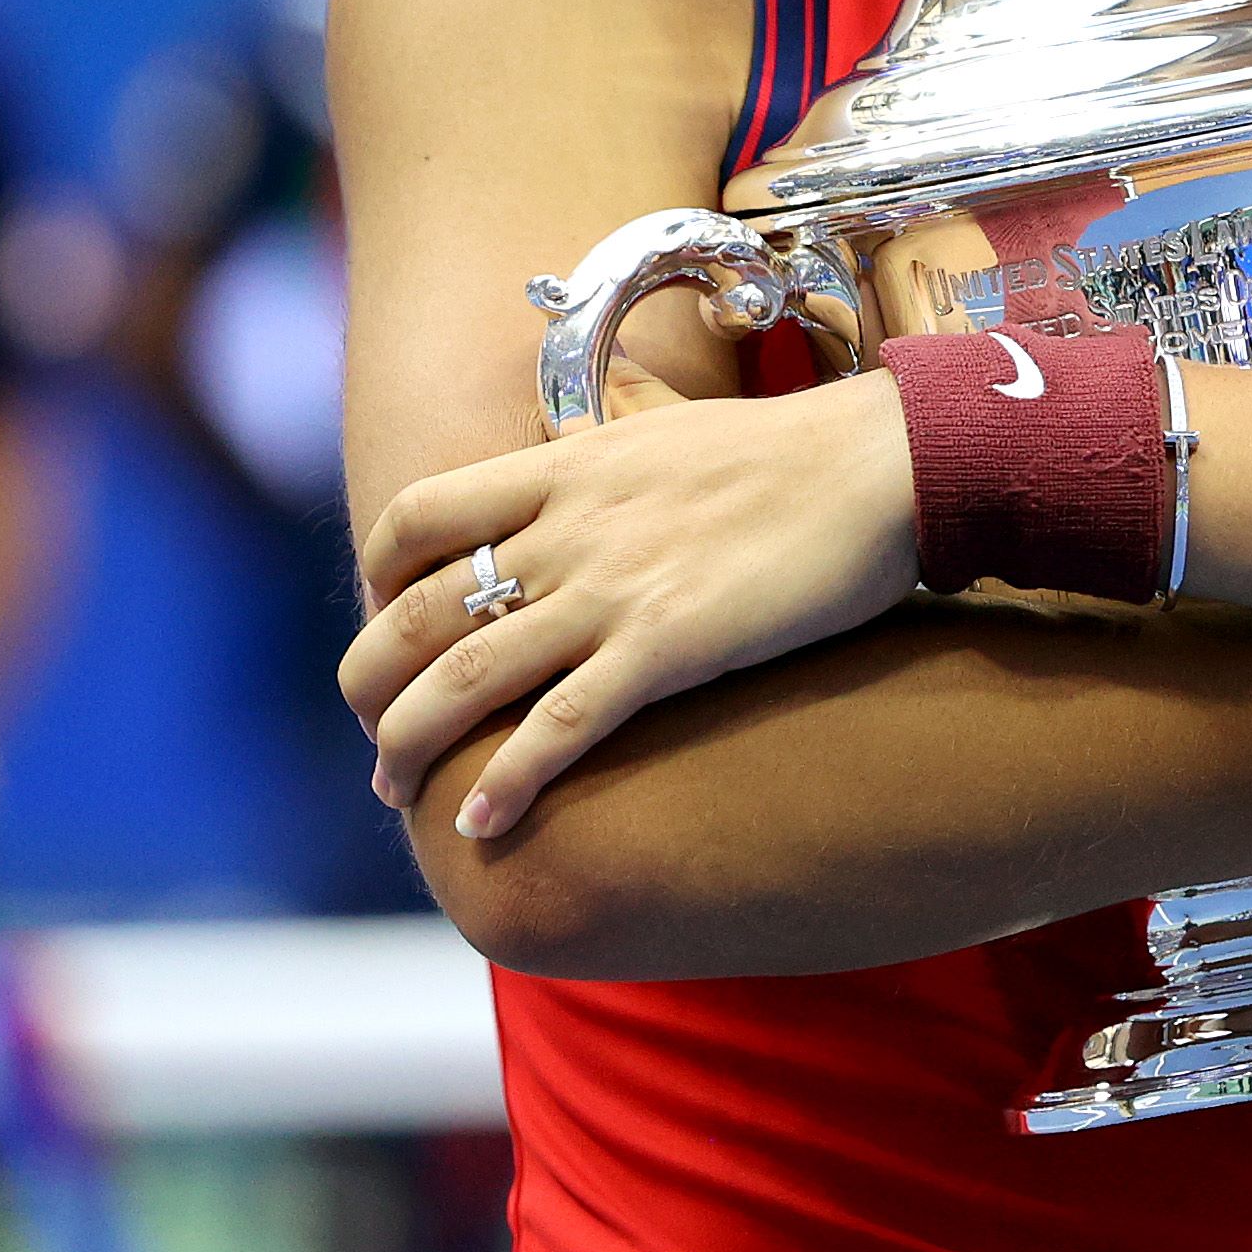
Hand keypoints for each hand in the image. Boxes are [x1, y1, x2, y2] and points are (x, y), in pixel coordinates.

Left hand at [342, 371, 917, 837]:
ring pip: (465, 676)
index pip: (417, 516)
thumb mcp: (669, 427)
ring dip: (410, 744)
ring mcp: (613, 588)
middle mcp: (568, 528)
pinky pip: (561, 727)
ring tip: (394, 793)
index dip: (375, 578)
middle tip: (375, 737)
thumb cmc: (791, 450)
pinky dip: (507, 781)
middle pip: (415, 609)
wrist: (882, 465)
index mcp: (564, 468)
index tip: (384, 623)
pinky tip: (481, 824)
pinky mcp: (668, 646)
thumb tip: (569, 446)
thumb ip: (603, 451)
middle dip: (368, 685)